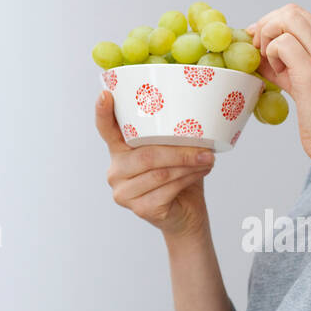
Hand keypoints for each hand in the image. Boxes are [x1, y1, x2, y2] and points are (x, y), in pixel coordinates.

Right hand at [94, 90, 214, 237]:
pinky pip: (166, 190)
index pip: (106, 130)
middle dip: (179, 152)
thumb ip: (170, 137)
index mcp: (120, 151)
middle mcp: (116, 171)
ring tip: (207, 159)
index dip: (103, 113)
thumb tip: (194, 118)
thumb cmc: (178, 178)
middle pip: (146, 156)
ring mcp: (124, 192)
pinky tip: (200, 173)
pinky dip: (187, 180)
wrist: (186, 214)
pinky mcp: (140, 209)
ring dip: (188, 165)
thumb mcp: (172, 152)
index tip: (105, 95)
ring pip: (159, 173)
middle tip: (205, 149)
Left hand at [247, 3, 310, 164]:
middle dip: (266, 26)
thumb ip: (286, 62)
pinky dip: (271, 56)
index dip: (273, 24)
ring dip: (268, 39)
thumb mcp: (307, 83)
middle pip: (291, 11)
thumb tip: (256, 49)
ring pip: (286, 19)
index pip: (299, 16)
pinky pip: (281, 43)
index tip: (260, 43)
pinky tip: (279, 76)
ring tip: (272, 66)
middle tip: (257, 50)